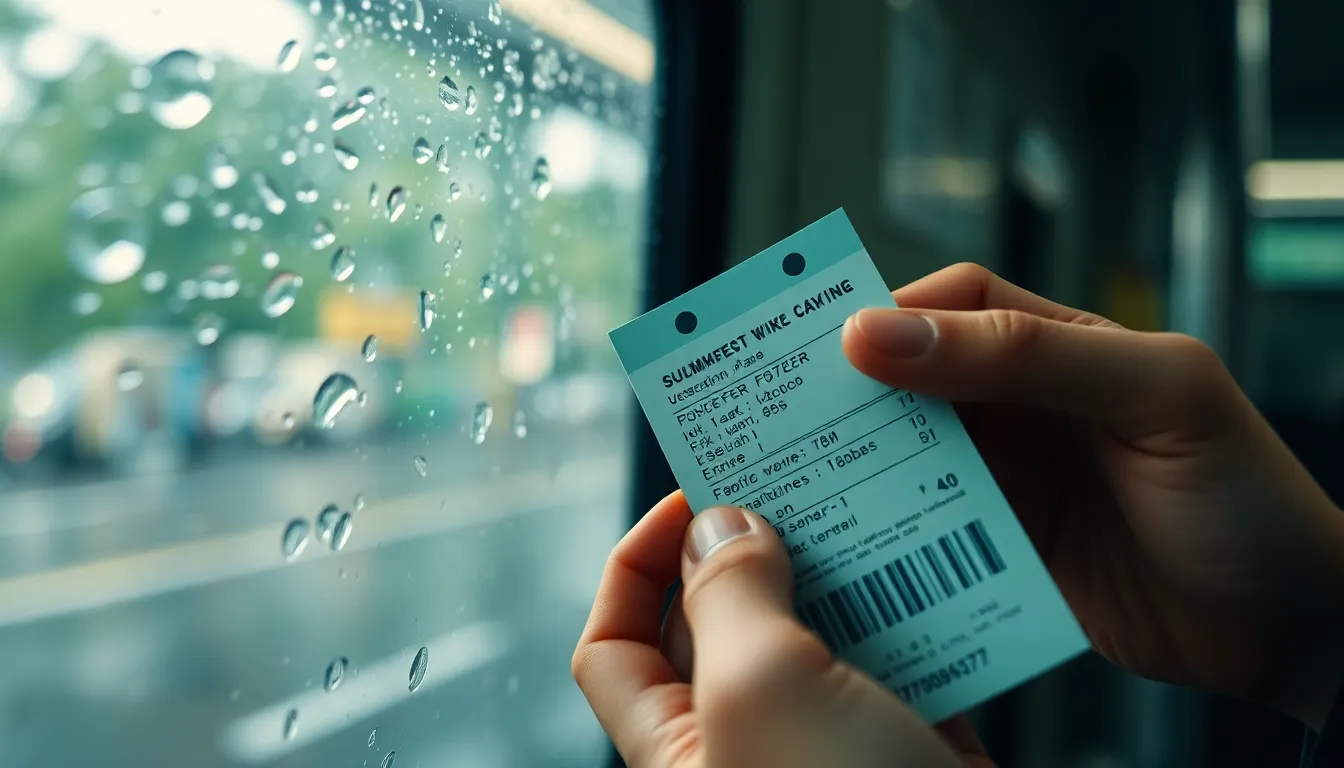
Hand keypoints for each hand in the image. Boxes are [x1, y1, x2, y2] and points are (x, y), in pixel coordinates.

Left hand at [573, 494, 994, 766]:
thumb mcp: (763, 691)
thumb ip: (729, 597)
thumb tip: (719, 524)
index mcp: (678, 752)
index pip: (613, 645)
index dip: (634, 563)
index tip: (696, 496)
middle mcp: (745, 750)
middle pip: (723, 625)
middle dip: (757, 551)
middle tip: (799, 484)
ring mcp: (829, 750)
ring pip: (821, 636)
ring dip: (846, 574)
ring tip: (870, 514)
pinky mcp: (907, 752)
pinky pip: (901, 665)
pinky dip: (919, 618)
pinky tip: (938, 575)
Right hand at [841, 263, 1343, 728]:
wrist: (1288, 632)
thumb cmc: (1245, 498)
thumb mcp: (1154, 396)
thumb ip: (1028, 353)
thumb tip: (882, 332)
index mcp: (1063, 346)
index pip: (954, 303)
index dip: (886, 313)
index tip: (824, 348)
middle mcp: (1025, 405)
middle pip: (912, 377)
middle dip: (847, 389)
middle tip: (779, 415)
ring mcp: (1012, 480)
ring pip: (906, 454)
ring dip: (855, 465)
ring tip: (793, 482)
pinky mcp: (1000, 548)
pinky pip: (923, 527)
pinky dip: (883, 531)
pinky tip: (849, 545)